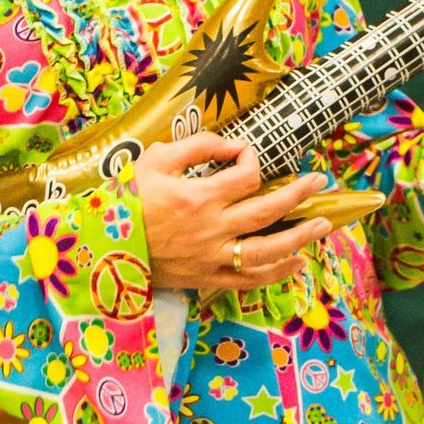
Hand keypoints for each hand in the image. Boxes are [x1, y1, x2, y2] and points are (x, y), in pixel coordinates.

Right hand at [131, 134, 330, 295]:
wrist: (100, 247)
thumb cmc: (125, 200)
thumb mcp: (155, 160)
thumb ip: (196, 146)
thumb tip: (233, 143)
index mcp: (198, 197)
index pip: (246, 175)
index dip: (254, 160)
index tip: (248, 155)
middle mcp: (211, 229)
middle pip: (268, 211)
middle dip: (298, 194)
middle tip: (319, 182)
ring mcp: (211, 257)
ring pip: (267, 250)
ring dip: (300, 237)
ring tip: (322, 226)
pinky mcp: (206, 278)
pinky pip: (248, 280)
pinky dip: (275, 274)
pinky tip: (295, 263)